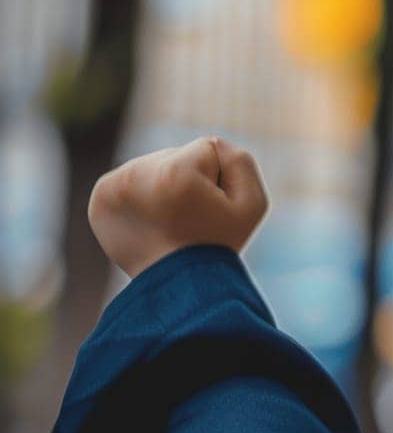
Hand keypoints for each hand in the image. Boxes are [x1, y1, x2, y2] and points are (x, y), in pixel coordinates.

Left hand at [88, 137, 269, 279]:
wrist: (179, 287)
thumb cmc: (219, 244)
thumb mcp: (253, 202)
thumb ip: (237, 159)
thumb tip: (208, 145)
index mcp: (175, 173)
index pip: (207, 149)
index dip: (217, 181)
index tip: (210, 212)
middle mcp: (137, 174)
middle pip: (176, 157)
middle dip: (187, 182)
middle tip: (190, 221)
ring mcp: (113, 187)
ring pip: (153, 167)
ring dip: (164, 189)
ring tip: (170, 223)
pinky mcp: (100, 199)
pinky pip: (131, 181)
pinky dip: (142, 198)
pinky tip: (151, 222)